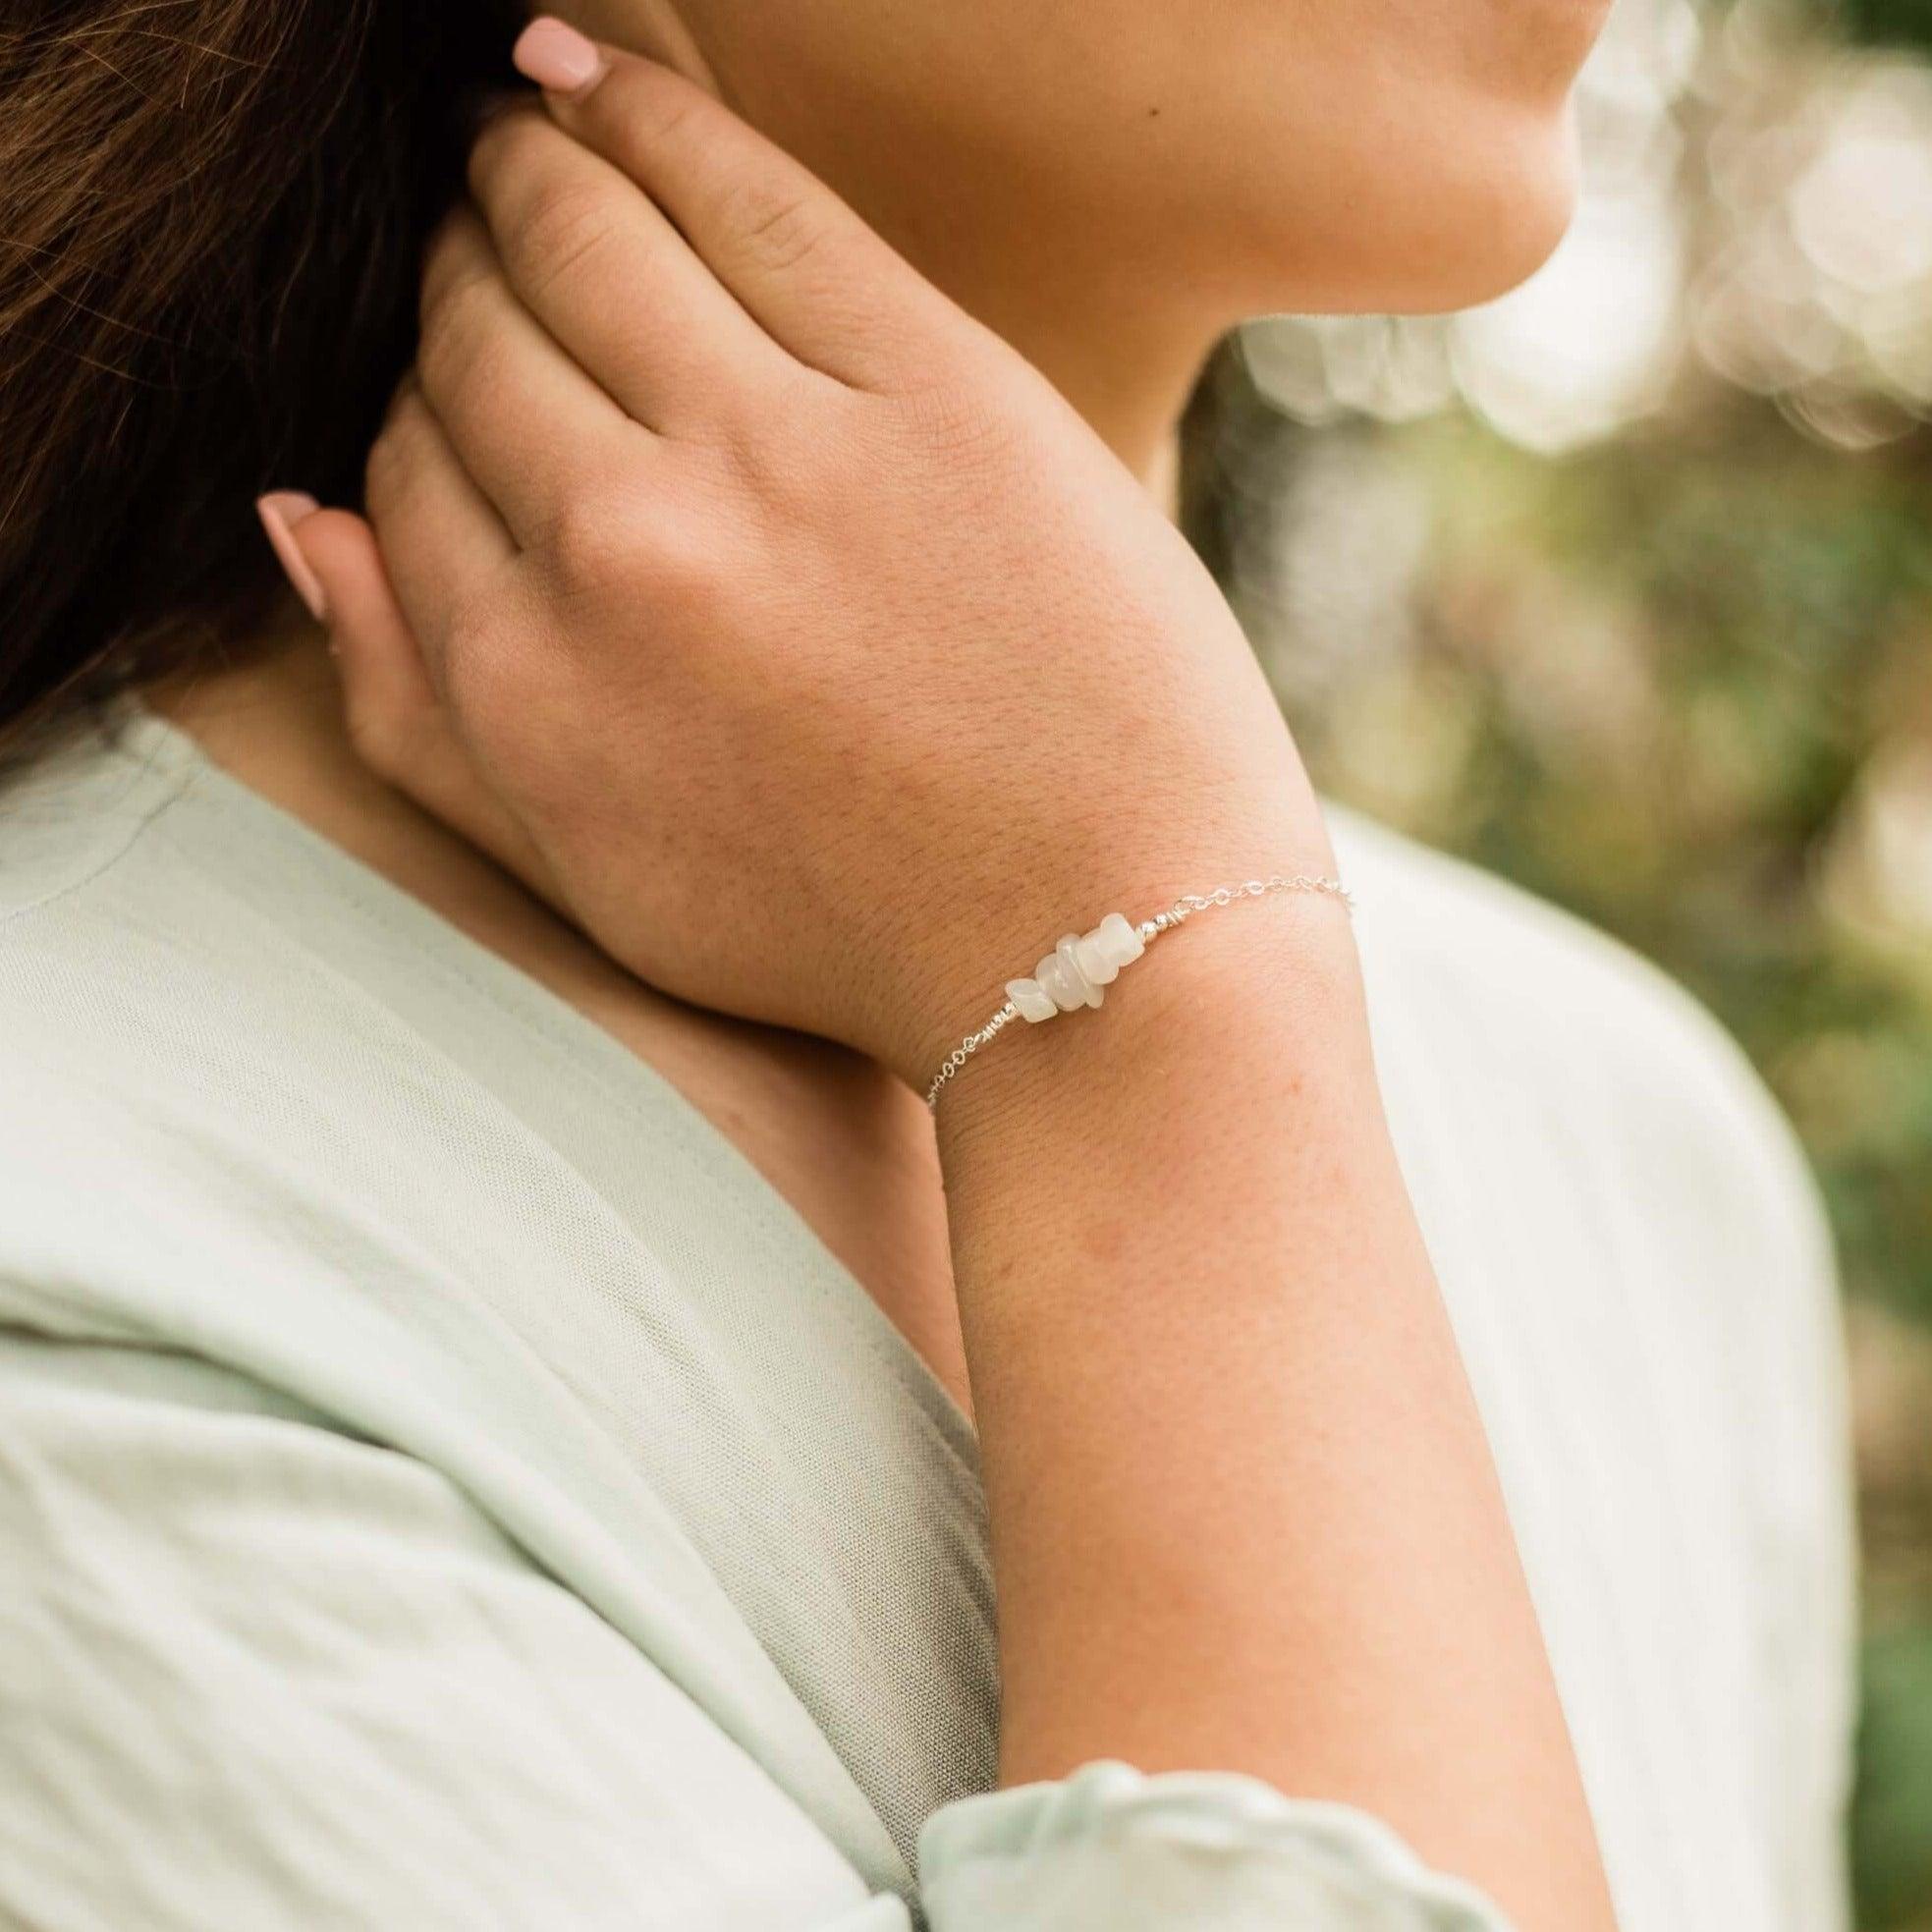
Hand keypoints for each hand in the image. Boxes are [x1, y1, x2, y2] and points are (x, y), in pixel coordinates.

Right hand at [282, 29, 1333, 1091]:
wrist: (1100, 945)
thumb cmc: (852, 931)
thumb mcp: (591, 881)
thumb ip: (418, 716)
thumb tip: (294, 519)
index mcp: (527, 683)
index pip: (402, 466)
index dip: (418, 406)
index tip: (457, 373)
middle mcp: (616, 551)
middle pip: (473, 342)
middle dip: (456, 279)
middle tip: (476, 234)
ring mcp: (771, 457)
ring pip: (580, 241)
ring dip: (521, 171)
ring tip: (514, 138)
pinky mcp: (924, 385)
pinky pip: (743, 195)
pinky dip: (642, 115)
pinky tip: (585, 77)